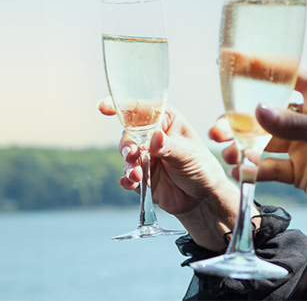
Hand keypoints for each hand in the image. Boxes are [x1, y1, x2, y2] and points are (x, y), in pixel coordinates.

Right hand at [98, 98, 238, 249]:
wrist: (202, 198)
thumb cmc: (201, 168)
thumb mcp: (188, 155)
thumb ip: (169, 147)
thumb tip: (155, 137)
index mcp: (166, 121)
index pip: (142, 110)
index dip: (122, 107)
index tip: (104, 108)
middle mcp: (153, 136)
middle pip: (128, 134)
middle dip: (127, 145)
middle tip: (132, 155)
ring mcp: (145, 156)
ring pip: (126, 155)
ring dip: (128, 165)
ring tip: (137, 176)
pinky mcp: (141, 175)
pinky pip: (127, 175)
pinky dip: (127, 179)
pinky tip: (131, 183)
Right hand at [217, 63, 306, 234]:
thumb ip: (293, 124)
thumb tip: (256, 111)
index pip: (285, 73)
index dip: (257, 66)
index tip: (228, 60)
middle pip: (266, 110)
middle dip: (240, 118)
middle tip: (219, 128)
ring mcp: (302, 143)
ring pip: (263, 140)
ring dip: (242, 145)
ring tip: (228, 152)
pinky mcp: (298, 170)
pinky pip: (269, 167)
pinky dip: (253, 169)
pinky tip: (241, 171)